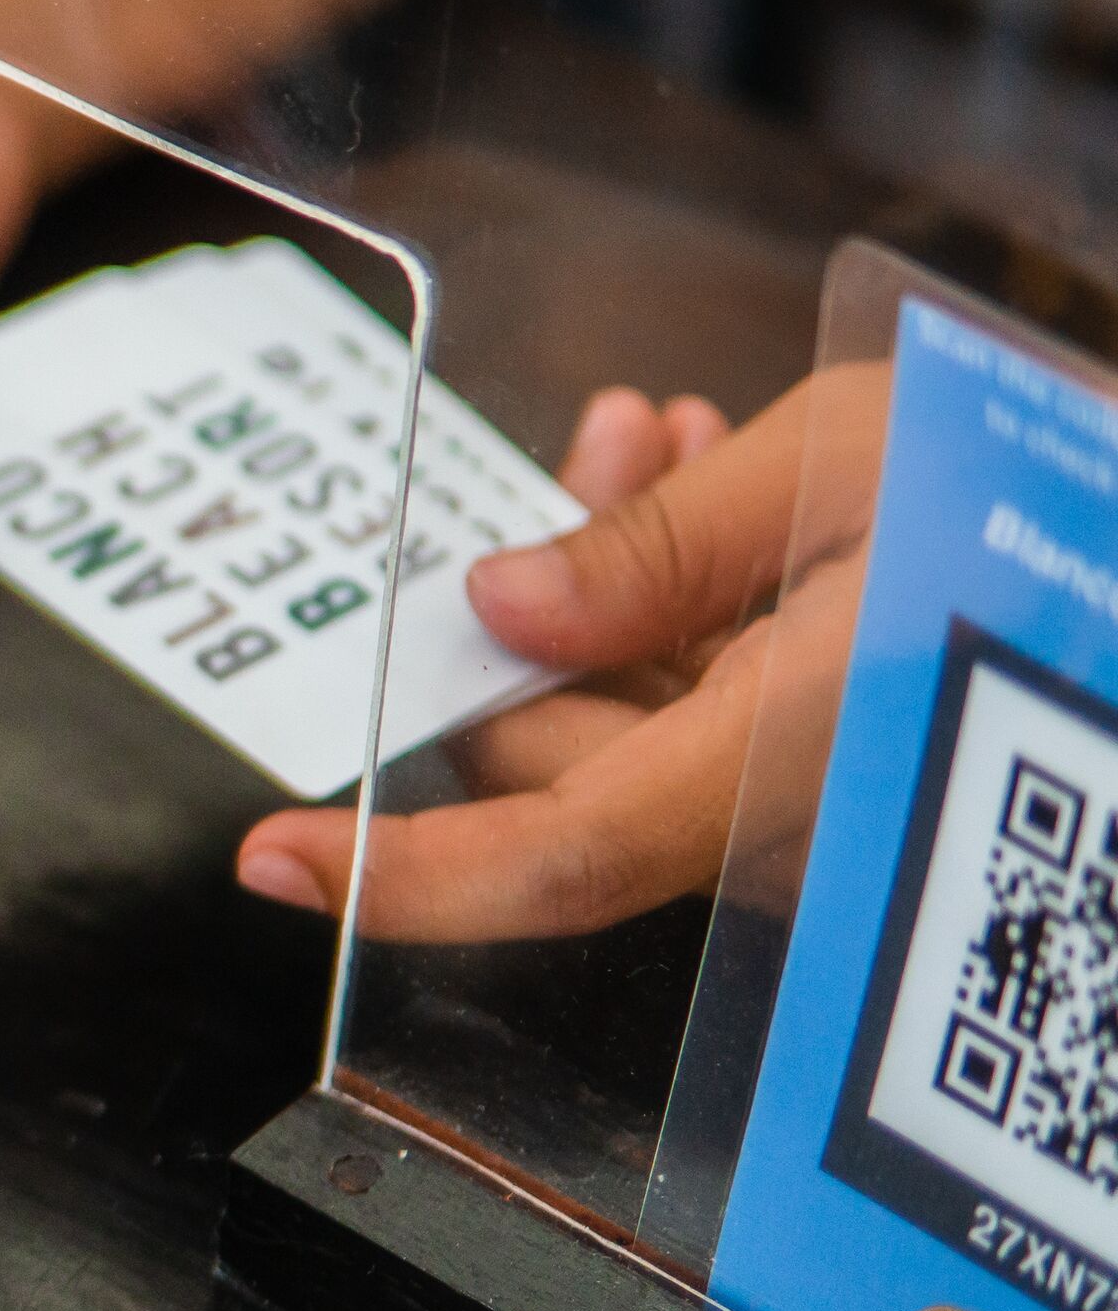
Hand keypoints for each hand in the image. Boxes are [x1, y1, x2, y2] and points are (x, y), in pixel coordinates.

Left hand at [236, 370, 884, 939]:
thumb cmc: (1035, 475)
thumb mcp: (848, 464)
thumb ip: (660, 546)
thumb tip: (500, 607)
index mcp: (809, 761)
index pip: (565, 850)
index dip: (407, 870)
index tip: (276, 856)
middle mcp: (806, 829)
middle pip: (563, 756)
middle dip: (536, 608)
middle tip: (611, 441)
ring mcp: (819, 821)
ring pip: (623, 732)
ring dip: (616, 592)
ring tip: (669, 440)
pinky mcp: (836, 790)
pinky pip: (704, 732)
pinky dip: (684, 623)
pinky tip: (714, 495)